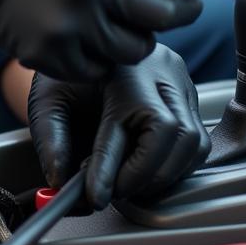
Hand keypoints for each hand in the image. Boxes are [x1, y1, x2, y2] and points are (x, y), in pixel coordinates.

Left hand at [27, 44, 210, 207]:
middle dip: (145, 175)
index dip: (111, 168)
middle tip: (116, 192)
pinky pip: (198, 143)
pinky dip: (176, 167)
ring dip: (164, 175)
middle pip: (175, 134)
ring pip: (193, 143)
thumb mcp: (47, 101)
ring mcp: (180, 82)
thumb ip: (51, 139)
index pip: (126, 126)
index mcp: (122, 69)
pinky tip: (148, 171)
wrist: (87, 48)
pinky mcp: (190, 96)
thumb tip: (61, 181)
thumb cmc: (68, 76)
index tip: (96, 195)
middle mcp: (160, 71)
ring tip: (131, 184)